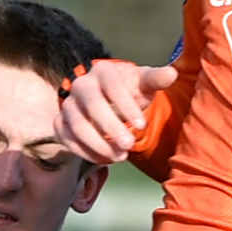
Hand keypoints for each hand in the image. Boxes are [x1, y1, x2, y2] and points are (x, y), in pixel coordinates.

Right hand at [57, 59, 179, 163]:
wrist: (106, 99)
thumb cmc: (129, 90)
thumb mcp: (144, 84)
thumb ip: (156, 79)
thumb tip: (171, 73)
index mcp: (103, 71)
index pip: (112, 85)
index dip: (126, 106)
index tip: (142, 126)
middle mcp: (81, 85)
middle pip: (92, 105)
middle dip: (111, 127)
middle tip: (129, 145)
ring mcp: (68, 105)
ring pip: (76, 125)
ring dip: (98, 144)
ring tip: (120, 156)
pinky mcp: (60, 123)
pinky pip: (66, 139)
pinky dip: (85, 152)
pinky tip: (106, 159)